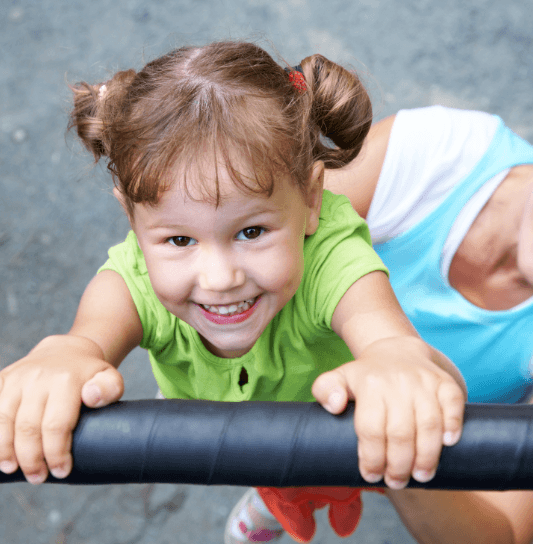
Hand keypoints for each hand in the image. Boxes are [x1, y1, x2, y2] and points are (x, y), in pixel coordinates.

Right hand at [0, 334, 123, 483]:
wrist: (65, 351)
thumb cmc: (88, 375)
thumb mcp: (108, 377)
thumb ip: (110, 388)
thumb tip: (91, 398)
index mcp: (66, 379)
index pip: (57, 424)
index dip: (57, 452)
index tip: (61, 471)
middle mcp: (38, 377)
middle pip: (28, 427)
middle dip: (31, 458)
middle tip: (38, 477)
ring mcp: (17, 378)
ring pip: (3, 420)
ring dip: (5, 450)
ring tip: (13, 469)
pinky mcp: (2, 379)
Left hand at [312, 336, 464, 489]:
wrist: (398, 350)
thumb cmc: (367, 375)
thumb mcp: (339, 377)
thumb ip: (325, 390)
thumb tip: (335, 406)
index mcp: (368, 383)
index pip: (371, 428)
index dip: (371, 457)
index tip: (371, 475)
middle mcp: (397, 381)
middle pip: (401, 432)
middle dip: (399, 465)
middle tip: (397, 481)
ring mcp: (423, 381)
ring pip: (429, 424)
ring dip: (427, 456)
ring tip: (421, 475)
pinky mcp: (445, 382)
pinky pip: (454, 404)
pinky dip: (453, 425)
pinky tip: (448, 444)